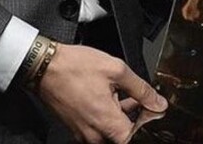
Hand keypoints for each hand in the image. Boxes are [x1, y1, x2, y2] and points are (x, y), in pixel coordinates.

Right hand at [36, 43, 166, 142]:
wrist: (44, 67)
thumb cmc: (75, 67)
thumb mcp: (115, 69)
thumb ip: (141, 88)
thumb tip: (158, 102)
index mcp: (109, 124)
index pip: (138, 134)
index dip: (147, 119)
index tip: (149, 105)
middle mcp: (96, 136)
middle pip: (125, 134)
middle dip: (133, 116)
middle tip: (133, 95)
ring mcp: (85, 135)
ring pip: (112, 131)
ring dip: (120, 114)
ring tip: (117, 91)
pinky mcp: (77, 130)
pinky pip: (99, 128)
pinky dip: (106, 115)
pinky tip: (105, 95)